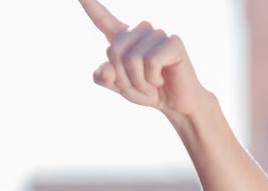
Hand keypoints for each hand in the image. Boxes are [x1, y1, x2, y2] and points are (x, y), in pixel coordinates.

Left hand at [77, 0, 206, 116]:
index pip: (103, 19)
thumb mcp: (120, 87)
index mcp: (124, 39)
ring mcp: (157, 34)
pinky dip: (151, 79)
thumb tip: (105, 68)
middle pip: (114, 50)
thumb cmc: (147, 92)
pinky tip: (160, 80)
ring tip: (151, 84)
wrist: (176, 104)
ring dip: (138, 81)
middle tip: (138, 85)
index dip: (91, 5)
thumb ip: (104, 78)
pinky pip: (150, 61)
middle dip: (122, 77)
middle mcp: (140, 31)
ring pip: (132, 59)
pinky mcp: (173, 42)